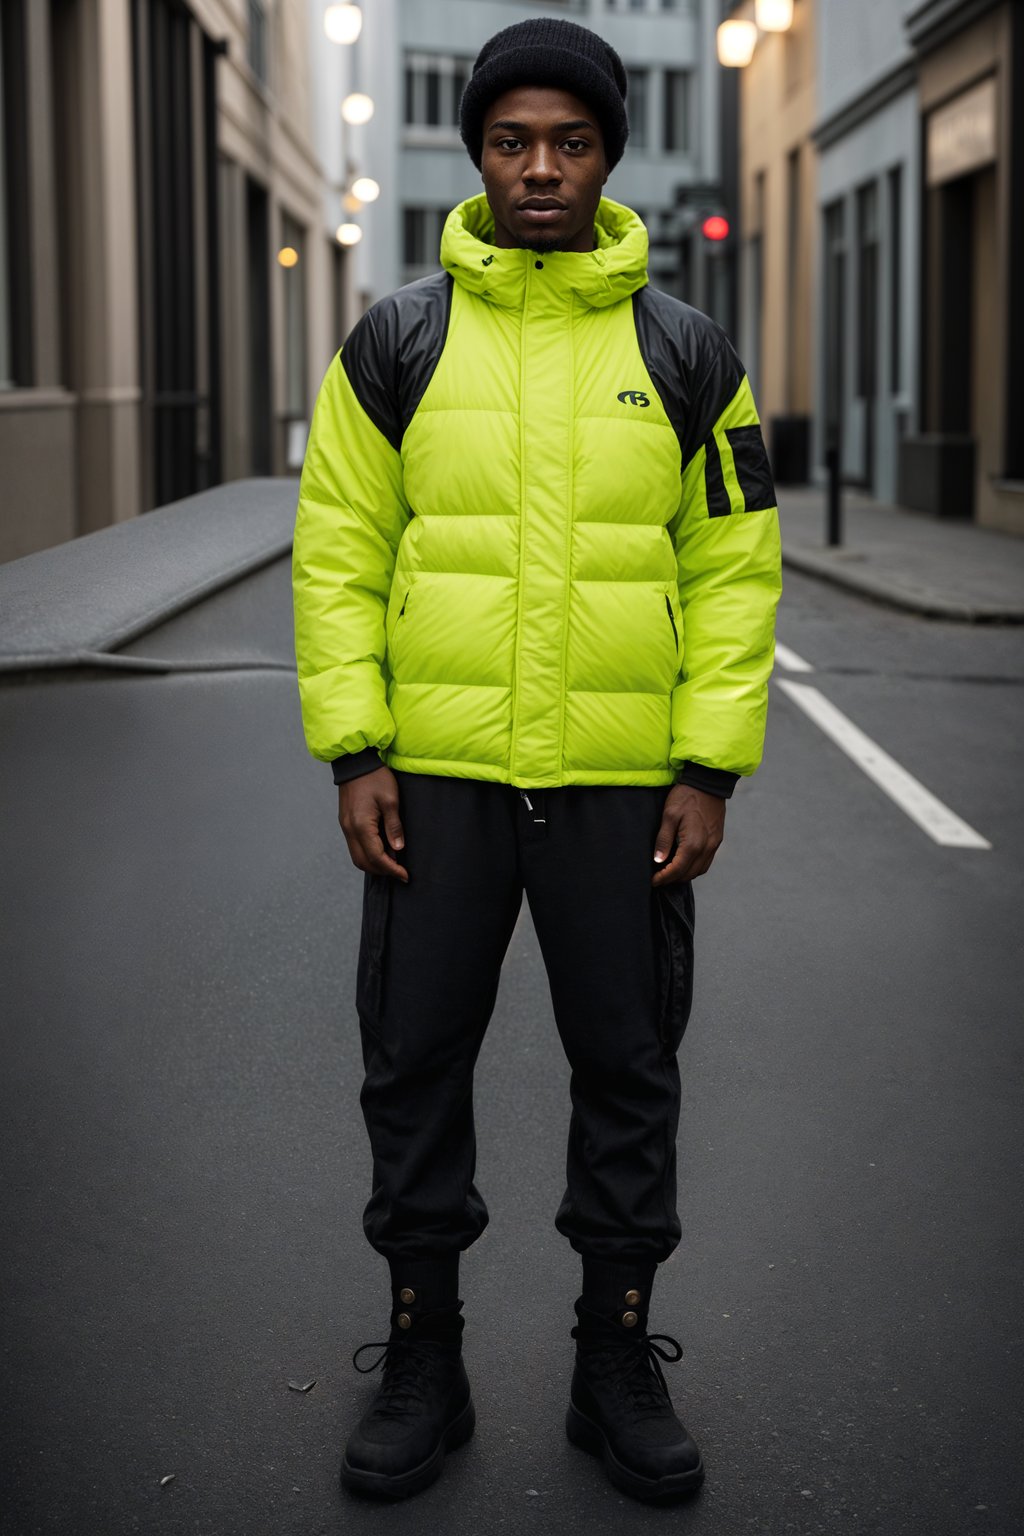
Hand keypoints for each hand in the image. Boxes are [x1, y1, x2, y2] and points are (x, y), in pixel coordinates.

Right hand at [338, 766, 408, 881]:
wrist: (355, 762)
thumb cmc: (375, 778)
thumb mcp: (391, 800)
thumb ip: (394, 827)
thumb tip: (397, 849)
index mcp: (361, 826)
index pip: (376, 857)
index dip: (391, 869)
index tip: (405, 875)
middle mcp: (350, 830)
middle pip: (363, 862)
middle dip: (382, 871)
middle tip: (399, 872)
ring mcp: (345, 827)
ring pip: (357, 857)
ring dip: (373, 864)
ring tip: (392, 863)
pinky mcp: (345, 823)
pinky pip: (354, 846)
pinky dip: (367, 854)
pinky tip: (381, 850)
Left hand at [651, 784, 725, 884]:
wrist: (708, 782)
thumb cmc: (686, 796)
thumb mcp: (669, 815)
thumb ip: (664, 840)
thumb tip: (658, 860)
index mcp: (693, 844)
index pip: (677, 870)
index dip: (663, 878)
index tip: (653, 880)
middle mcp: (706, 848)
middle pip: (688, 874)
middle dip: (672, 879)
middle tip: (659, 877)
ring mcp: (714, 845)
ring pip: (699, 871)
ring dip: (684, 875)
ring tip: (670, 871)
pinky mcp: (717, 840)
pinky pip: (706, 862)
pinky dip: (695, 867)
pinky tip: (685, 862)